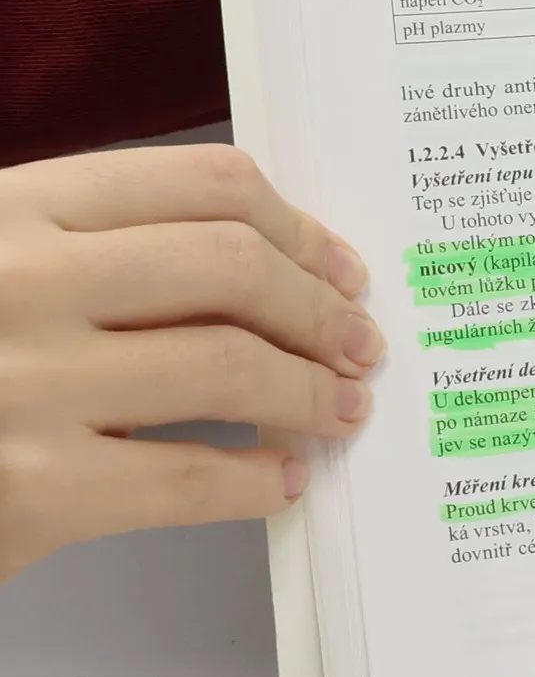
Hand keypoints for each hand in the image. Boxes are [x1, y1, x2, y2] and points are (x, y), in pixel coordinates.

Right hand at [0, 144, 381, 582]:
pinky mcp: (29, 490)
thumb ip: (96, 249)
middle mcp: (21, 281)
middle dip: (320, 310)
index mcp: (15, 210)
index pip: (203, 186)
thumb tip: (266, 266)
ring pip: (227, 368)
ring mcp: (23, 386)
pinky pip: (186, 480)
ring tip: (339, 408)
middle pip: (233, 269)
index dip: (298, 228)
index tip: (338, 266)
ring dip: (310, 392)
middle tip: (358, 342)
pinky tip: (279, 481)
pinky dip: (255, 481)